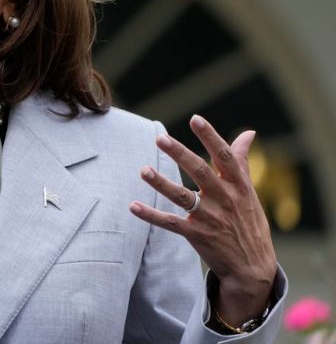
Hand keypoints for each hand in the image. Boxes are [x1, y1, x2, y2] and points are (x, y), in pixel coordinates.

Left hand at [129, 114, 276, 326]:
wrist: (253, 268)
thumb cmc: (249, 222)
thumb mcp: (249, 192)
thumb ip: (242, 161)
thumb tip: (249, 132)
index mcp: (238, 186)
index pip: (224, 156)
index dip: (210, 137)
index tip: (196, 119)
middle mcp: (224, 199)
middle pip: (200, 172)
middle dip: (180, 154)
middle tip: (160, 138)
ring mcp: (210, 218)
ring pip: (182, 197)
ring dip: (161, 183)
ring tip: (143, 170)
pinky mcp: (196, 235)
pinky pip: (170, 223)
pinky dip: (151, 215)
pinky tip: (133, 206)